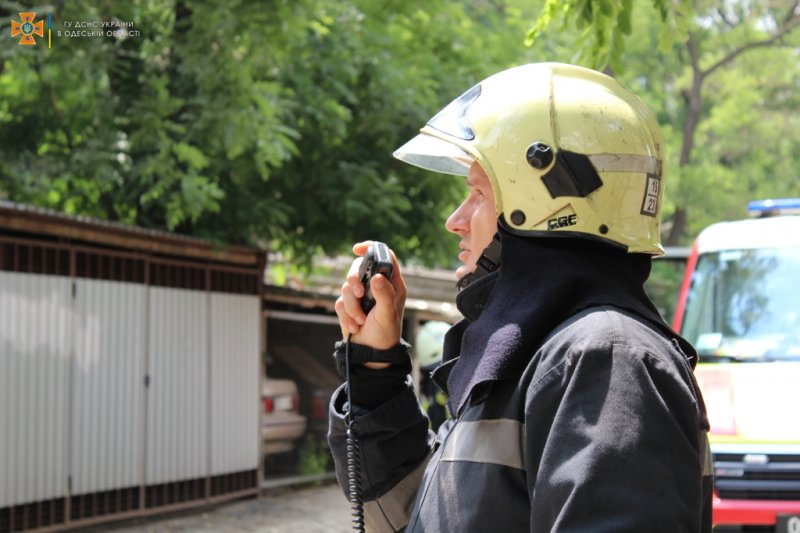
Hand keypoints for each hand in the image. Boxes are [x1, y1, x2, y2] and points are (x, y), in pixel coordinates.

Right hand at [335, 241, 406, 365]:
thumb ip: (384, 295)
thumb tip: (377, 277)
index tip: (357, 249)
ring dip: (352, 306)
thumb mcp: (387, 314)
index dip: (371, 248)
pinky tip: (355, 326)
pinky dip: (346, 315)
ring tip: (361, 321)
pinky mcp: (348, 306)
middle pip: (359, 267)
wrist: (371, 354)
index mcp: (392, 283)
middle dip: (354, 279)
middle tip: (358, 293)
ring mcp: (361, 295)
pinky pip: (340, 302)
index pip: (384, 256)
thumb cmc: (386, 334)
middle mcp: (376, 286)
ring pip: (347, 286)